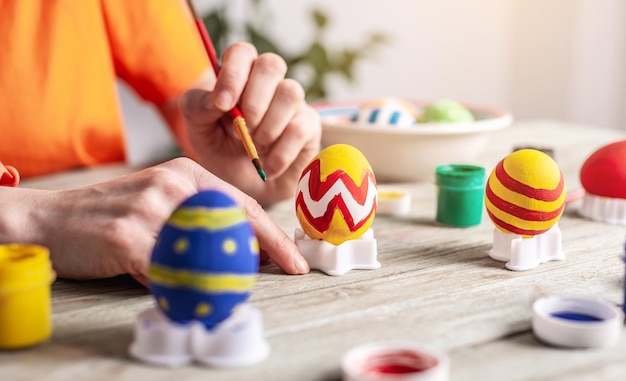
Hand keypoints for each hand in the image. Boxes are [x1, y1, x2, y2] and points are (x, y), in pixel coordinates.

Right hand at [0, 158, 309, 284]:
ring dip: (215, 276)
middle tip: (284, 275)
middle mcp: (171, 184)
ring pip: (201, 253)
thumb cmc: (109, 214)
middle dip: (264, 254)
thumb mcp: (158, 202)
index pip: (243, 205)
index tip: (297, 261)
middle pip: (234, 225)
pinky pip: (167, 272)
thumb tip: (240, 253)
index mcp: (185, 173)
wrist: (50, 218)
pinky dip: (176, 288)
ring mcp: (149, 207)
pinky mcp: (127, 235)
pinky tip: (177, 295)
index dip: (274, 236)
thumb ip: (196, 218)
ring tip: (224, 289)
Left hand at [179, 42, 320, 205]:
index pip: (242, 52)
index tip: (222, 105)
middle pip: (272, 64)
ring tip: (255, 148)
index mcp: (239, 76)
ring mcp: (292, 103)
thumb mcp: (198, 132)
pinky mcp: (309, 126)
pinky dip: (279, 153)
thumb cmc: (222, 153)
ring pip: (291, 92)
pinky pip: (300, 128)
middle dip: (254, 101)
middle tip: (241, 130)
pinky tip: (269, 166)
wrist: (245, 189)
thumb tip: (219, 100)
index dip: (233, 73)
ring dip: (268, 127)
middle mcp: (269, 83)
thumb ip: (197, 108)